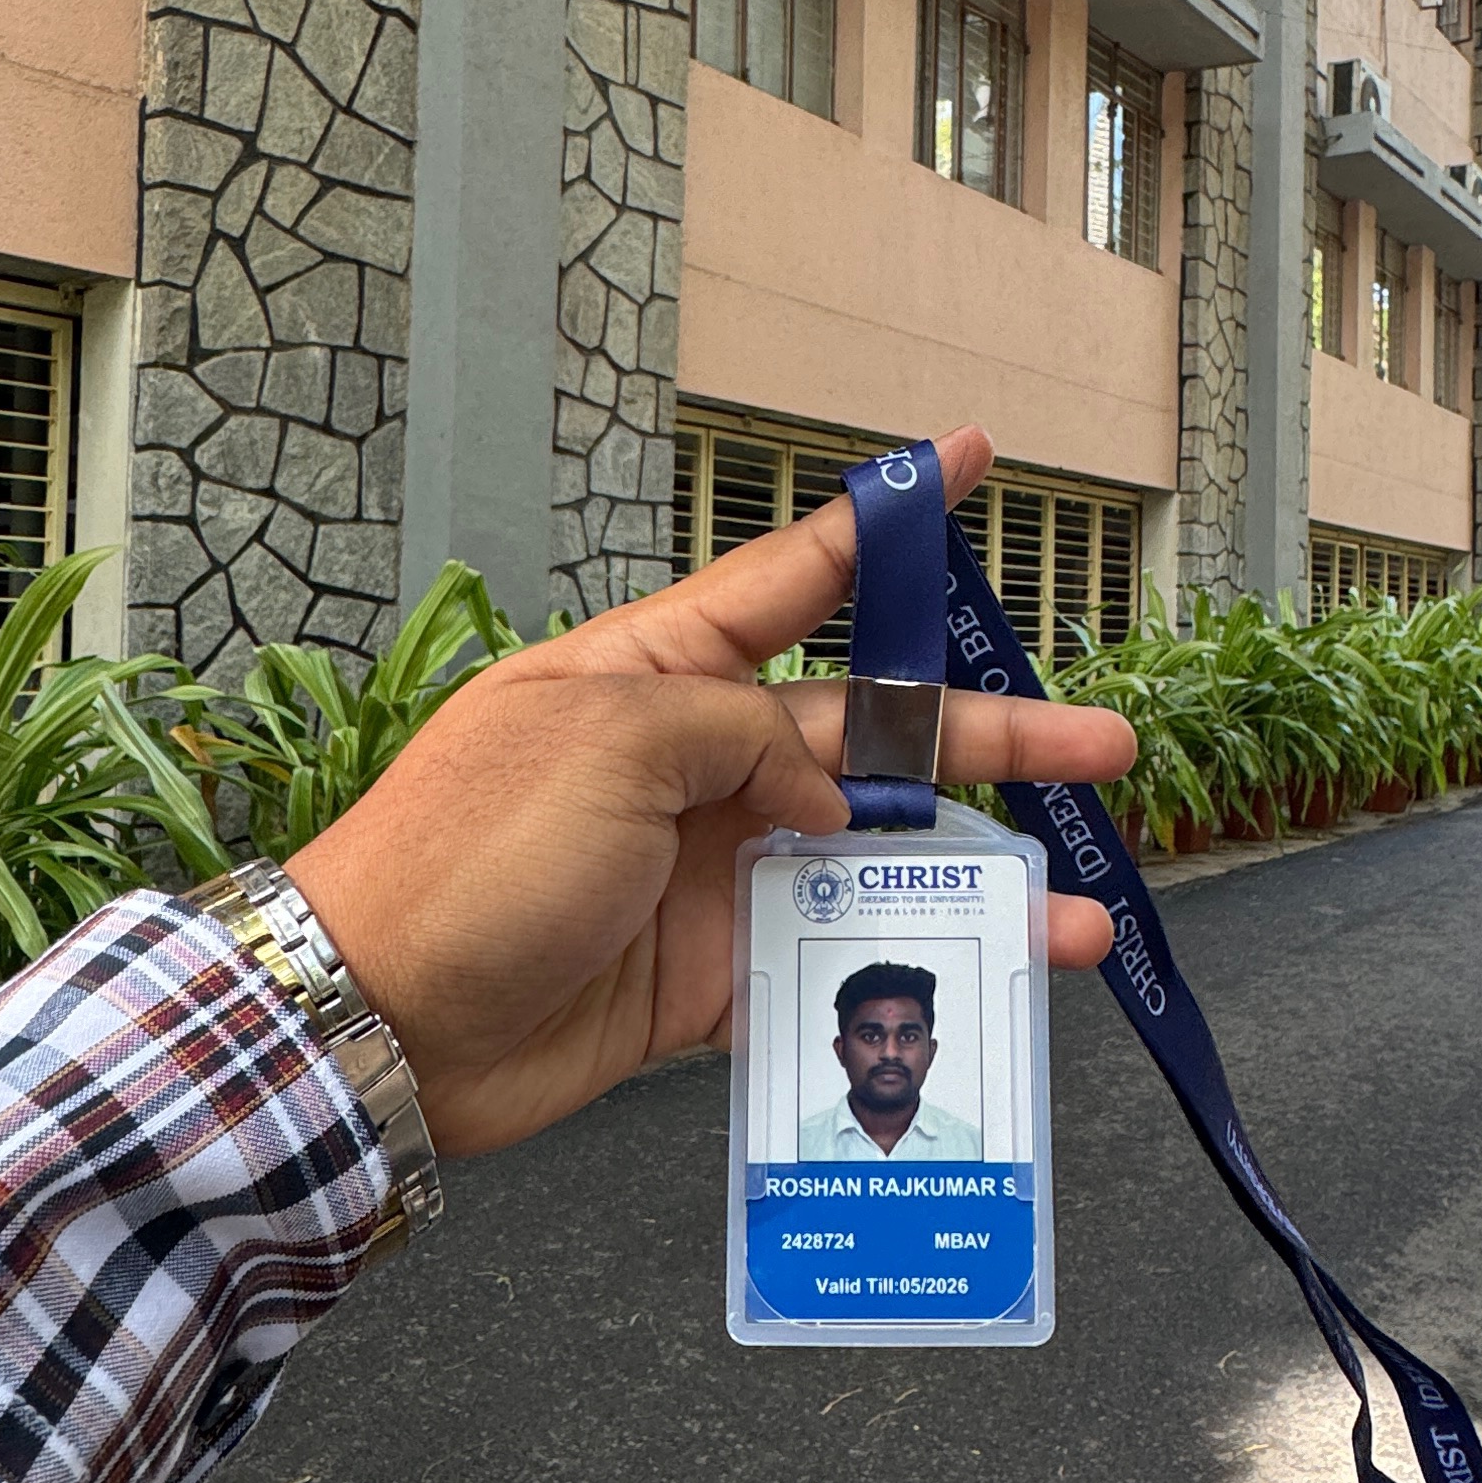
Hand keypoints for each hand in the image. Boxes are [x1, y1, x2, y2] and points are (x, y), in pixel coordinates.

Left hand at [287, 431, 1136, 1156]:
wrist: (380, 1022)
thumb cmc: (464, 857)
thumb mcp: (608, 743)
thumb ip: (739, 738)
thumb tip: (820, 797)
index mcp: (654, 674)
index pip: (790, 578)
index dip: (882, 524)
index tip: (963, 459)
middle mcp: (690, 766)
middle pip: (870, 734)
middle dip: (989, 737)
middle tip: (1101, 744)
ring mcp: (702, 874)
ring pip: (870, 864)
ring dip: (974, 884)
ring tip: (1080, 914)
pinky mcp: (702, 979)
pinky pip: (827, 968)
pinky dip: (904, 979)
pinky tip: (979, 992)